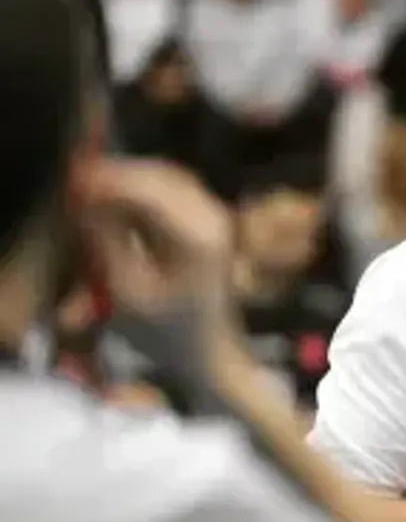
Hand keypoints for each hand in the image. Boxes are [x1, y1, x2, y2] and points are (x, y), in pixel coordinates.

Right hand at [85, 160, 232, 321]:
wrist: (208, 346)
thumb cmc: (163, 328)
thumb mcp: (124, 288)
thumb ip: (105, 236)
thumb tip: (83, 193)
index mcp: (196, 238)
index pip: (149, 190)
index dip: (110, 179)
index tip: (74, 180)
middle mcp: (212, 218)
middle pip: (158, 175)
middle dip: (117, 174)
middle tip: (77, 182)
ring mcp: (215, 214)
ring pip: (164, 176)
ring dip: (128, 178)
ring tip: (92, 192)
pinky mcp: (209, 215)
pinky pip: (171, 186)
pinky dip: (141, 187)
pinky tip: (117, 200)